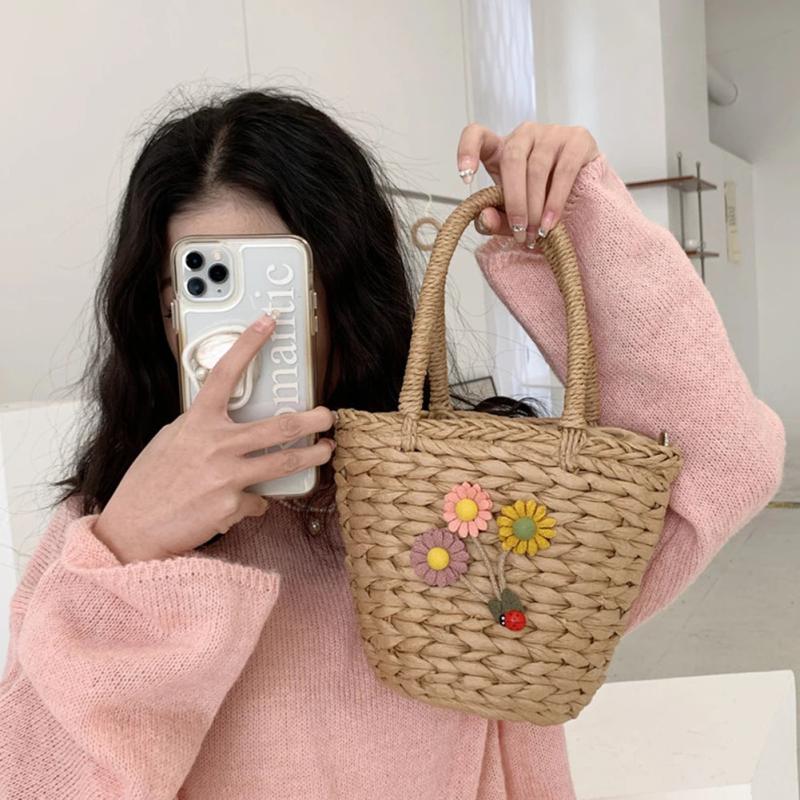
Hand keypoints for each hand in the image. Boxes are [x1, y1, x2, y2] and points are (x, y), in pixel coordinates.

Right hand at [93, 312, 336, 563]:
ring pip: (283, 462)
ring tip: (325, 450)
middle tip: (327, 416)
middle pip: (277, 426)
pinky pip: (257, 501)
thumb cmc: (149, 485)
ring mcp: (226, 476)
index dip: (248, 345)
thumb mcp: (169, 441)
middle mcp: (215, 445)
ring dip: (311, 455)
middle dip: (311, 419)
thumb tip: (225, 425)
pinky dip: (253, 503)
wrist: (132, 530)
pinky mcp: (232, 506)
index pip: (225, 374)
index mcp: (197, 423)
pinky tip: (237, 505)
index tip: (267, 323)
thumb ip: (200, 428)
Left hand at [456, 122, 599, 245]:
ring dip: (535, 206)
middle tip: (519, 231)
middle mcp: (525, 134)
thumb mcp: (513, 214)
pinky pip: (564, 171)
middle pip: (512, 158)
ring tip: (536, 232)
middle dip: (514, 200)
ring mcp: (552, 132)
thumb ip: (495, 219)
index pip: (477, 135)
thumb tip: (485, 217)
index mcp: (502, 148)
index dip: (467, 150)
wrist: (583, 198)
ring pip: (537, 167)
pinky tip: (550, 221)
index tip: (466, 177)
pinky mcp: (578, 139)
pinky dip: (555, 200)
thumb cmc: (541, 201)